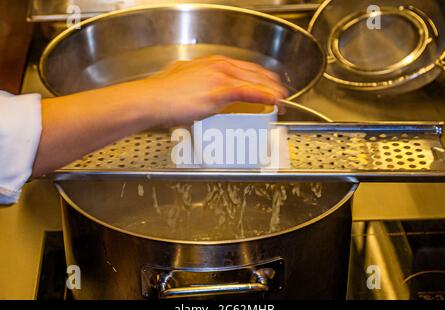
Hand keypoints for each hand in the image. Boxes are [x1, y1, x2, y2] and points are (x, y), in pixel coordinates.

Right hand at [131, 55, 287, 125]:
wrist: (152, 99)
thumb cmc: (162, 93)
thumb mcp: (181, 79)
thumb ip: (194, 81)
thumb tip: (197, 90)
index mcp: (210, 62)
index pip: (243, 67)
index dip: (259, 76)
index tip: (267, 84)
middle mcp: (218, 65)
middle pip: (253, 73)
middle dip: (270, 85)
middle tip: (280, 95)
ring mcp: (219, 76)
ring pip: (254, 82)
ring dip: (271, 92)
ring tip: (281, 102)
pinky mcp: (218, 91)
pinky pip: (248, 92)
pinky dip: (263, 96)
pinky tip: (273, 101)